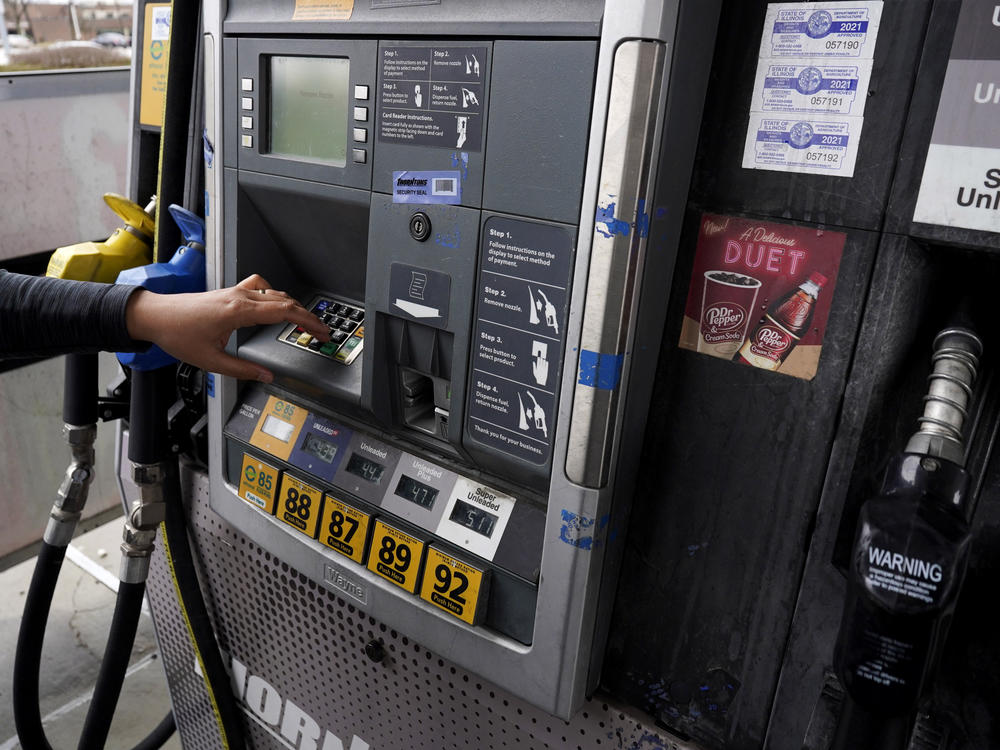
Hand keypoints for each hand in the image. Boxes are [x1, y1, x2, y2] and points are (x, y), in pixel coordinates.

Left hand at [125, 274, 328, 381]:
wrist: (155, 316)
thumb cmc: (177, 334)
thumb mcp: (211, 361)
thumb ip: (242, 370)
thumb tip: (266, 375)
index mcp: (239, 312)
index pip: (285, 311)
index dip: (308, 321)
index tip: (321, 331)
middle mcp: (239, 297)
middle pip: (285, 300)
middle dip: (307, 316)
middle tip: (320, 331)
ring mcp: (235, 292)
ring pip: (274, 292)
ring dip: (293, 305)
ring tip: (302, 320)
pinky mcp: (229, 292)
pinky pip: (260, 287)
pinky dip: (274, 295)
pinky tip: (274, 305)